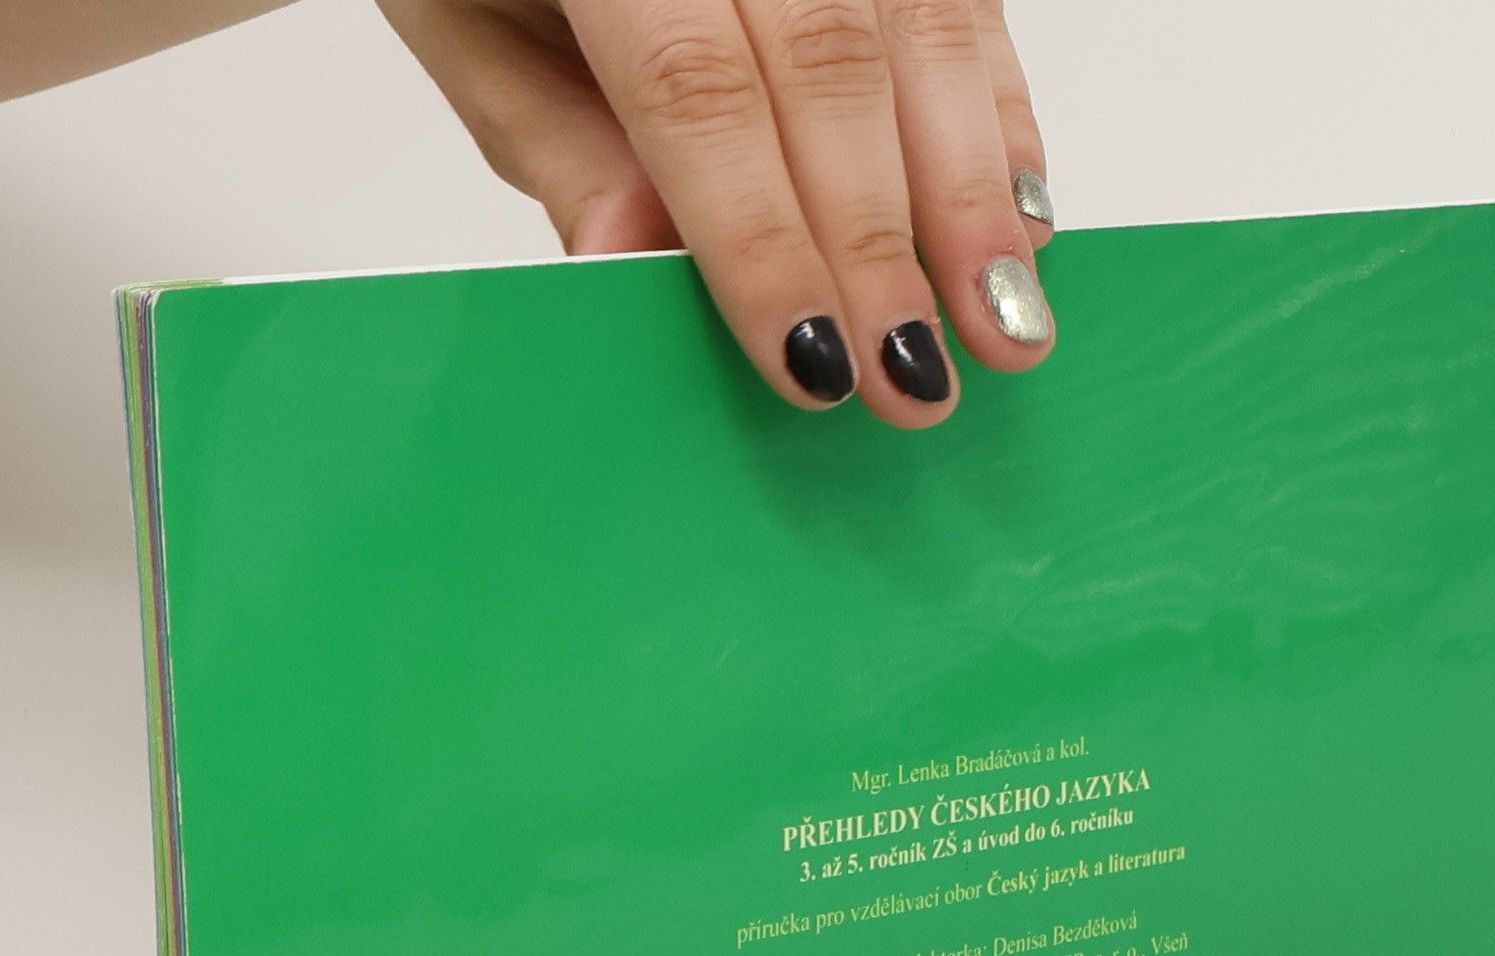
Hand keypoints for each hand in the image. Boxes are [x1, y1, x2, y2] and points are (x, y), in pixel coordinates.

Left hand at [376, 0, 1054, 427]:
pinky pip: (969, 10)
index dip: (763, 240)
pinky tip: (1023, 218)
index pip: (697, 93)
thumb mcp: (471, 24)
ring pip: (926, 35)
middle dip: (883, 245)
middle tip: (918, 380)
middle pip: (830, 70)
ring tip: (1005, 323)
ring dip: (975, 196)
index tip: (812, 360)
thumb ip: (563, 148)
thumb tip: (646, 270)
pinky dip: (1000, 119)